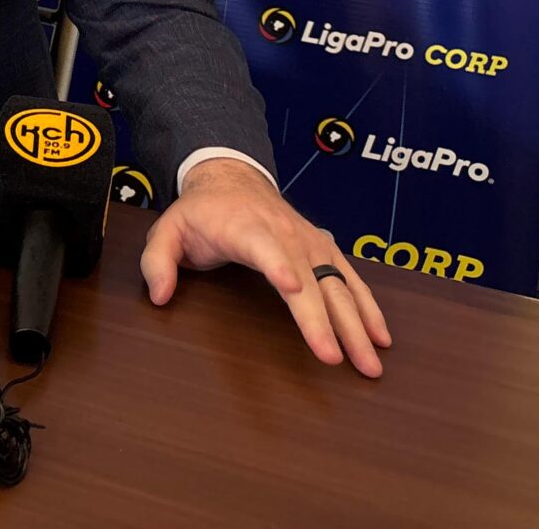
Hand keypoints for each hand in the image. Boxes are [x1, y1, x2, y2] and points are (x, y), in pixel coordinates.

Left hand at [140, 157, 390, 378]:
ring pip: (338, 283)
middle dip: (324, 319)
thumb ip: (157, 261)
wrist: (231, 177)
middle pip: (309, 277)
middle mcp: (284, 234)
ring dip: (357, 322)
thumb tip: (160, 296)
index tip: (293, 287)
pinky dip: (369, 308)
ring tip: (369, 361)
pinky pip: (351, 279)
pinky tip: (381, 337)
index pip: (263, 247)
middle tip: (335, 358)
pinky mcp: (324, 248)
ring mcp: (309, 241)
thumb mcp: (167, 230)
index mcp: (244, 227)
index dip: (278, 266)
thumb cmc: (201, 212)